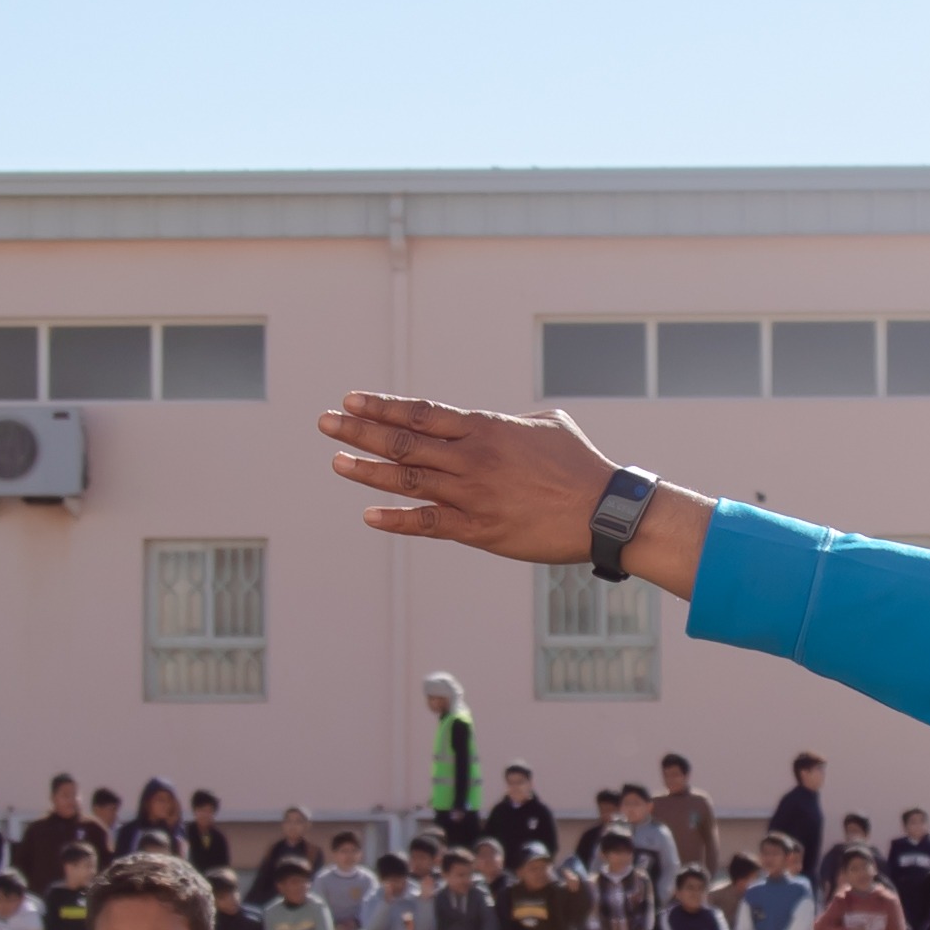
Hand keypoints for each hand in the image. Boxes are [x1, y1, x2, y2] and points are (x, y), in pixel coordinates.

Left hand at [323, 394, 646, 579]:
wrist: (603, 511)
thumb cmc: (580, 465)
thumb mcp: (547, 425)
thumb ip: (511, 421)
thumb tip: (495, 422)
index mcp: (485, 428)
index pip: (421, 413)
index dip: (382, 406)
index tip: (351, 400)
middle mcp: (472, 458)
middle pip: (403, 442)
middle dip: (359, 431)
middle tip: (326, 424)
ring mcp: (472, 494)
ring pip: (408, 479)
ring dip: (367, 470)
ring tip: (336, 462)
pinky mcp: (478, 530)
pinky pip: (428, 523)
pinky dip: (396, 519)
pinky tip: (369, 515)